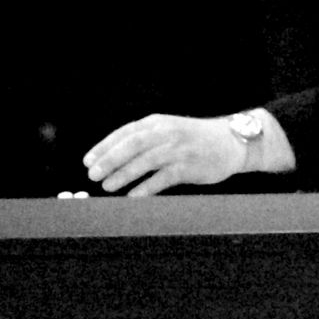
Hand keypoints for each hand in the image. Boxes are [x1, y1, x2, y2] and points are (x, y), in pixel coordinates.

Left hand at [83, 115, 242, 195]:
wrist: (230, 141)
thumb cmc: (194, 138)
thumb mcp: (168, 129)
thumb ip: (145, 138)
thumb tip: (112, 157)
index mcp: (157, 122)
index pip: (125, 132)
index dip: (104, 146)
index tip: (88, 161)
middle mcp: (167, 132)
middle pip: (132, 144)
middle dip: (109, 159)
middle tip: (92, 174)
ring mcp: (178, 149)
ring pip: (145, 160)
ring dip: (123, 174)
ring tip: (107, 186)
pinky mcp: (189, 166)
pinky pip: (163, 178)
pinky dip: (146, 187)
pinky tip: (132, 196)